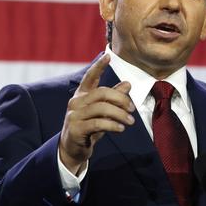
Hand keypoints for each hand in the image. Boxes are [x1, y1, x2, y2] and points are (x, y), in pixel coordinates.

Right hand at [59, 54, 134, 173]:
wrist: (72, 149)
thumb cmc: (89, 127)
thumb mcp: (102, 111)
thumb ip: (113, 98)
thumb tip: (128, 83)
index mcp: (82, 95)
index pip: (90, 77)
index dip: (98, 66)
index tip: (108, 56)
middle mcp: (76, 102)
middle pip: (102, 93)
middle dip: (120, 99)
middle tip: (132, 108)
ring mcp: (74, 115)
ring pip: (102, 108)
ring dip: (120, 114)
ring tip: (130, 121)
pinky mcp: (76, 129)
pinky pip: (98, 123)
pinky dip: (113, 125)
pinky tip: (121, 128)